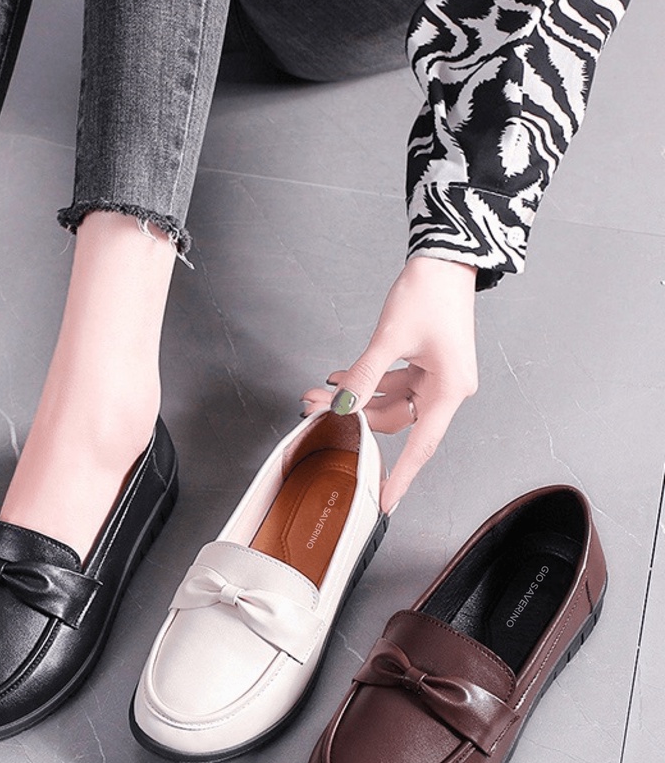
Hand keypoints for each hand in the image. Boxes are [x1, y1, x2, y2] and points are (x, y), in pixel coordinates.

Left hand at [302, 255, 478, 513]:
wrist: (445, 259)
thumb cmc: (430, 293)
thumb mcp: (390, 338)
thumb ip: (365, 376)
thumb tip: (342, 404)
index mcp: (448, 390)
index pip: (420, 447)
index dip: (400, 477)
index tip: (382, 503)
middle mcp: (445, 389)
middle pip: (395, 420)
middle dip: (354, 416)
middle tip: (315, 409)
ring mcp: (435, 377)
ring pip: (389, 402)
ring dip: (355, 397)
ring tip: (319, 390)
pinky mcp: (424, 364)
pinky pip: (392, 385)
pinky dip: (367, 383)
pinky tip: (340, 377)